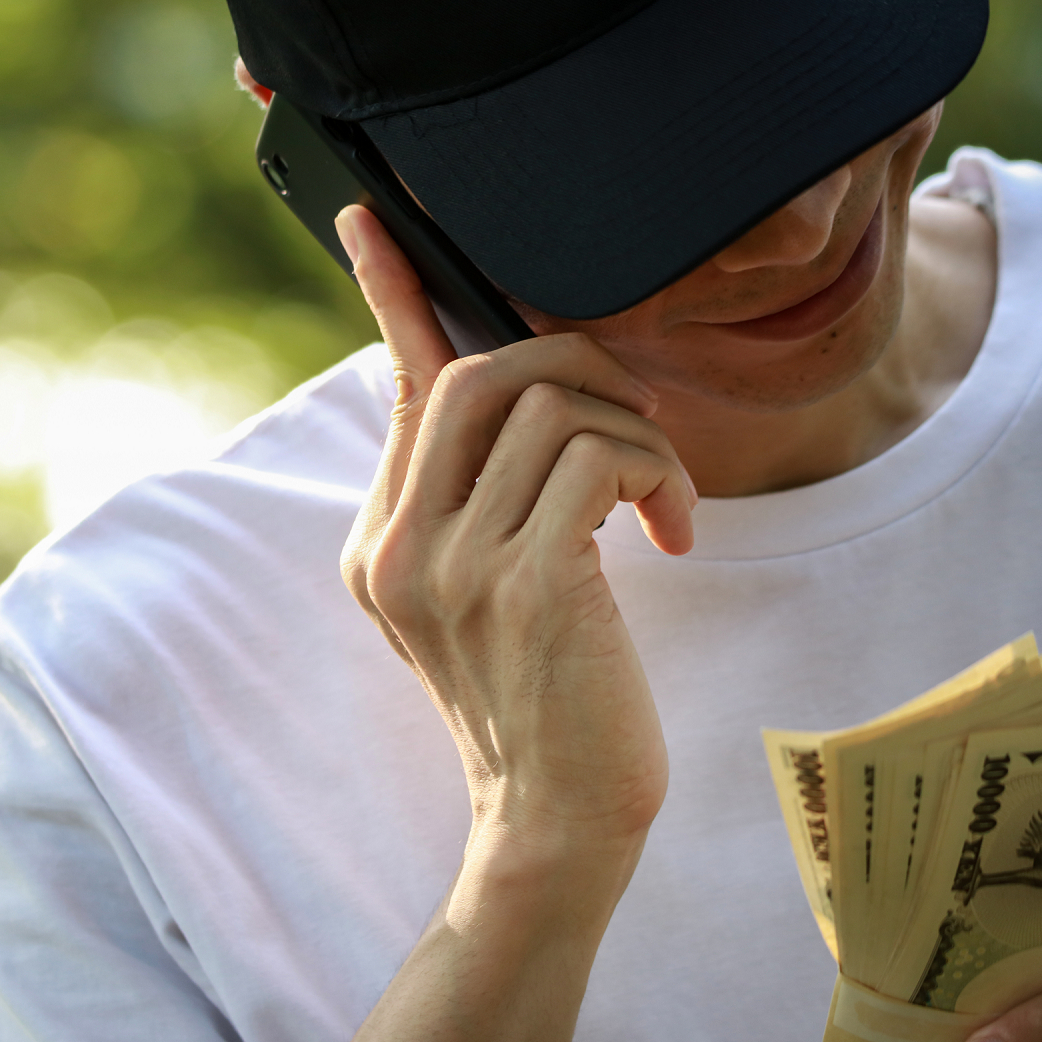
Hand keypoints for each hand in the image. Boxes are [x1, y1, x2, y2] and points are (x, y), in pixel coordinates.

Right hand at [335, 204, 695, 863]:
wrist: (553, 826)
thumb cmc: (544, 703)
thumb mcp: (487, 595)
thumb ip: (477, 499)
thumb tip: (513, 391)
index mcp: (381, 543)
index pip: (400, 390)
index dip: (394, 293)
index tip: (372, 215)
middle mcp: (397, 546)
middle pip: (481, 372)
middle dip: (582, 368)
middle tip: (637, 421)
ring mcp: (452, 565)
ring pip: (553, 406)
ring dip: (638, 435)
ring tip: (661, 501)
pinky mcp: (524, 583)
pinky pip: (599, 457)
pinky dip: (654, 474)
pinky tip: (670, 537)